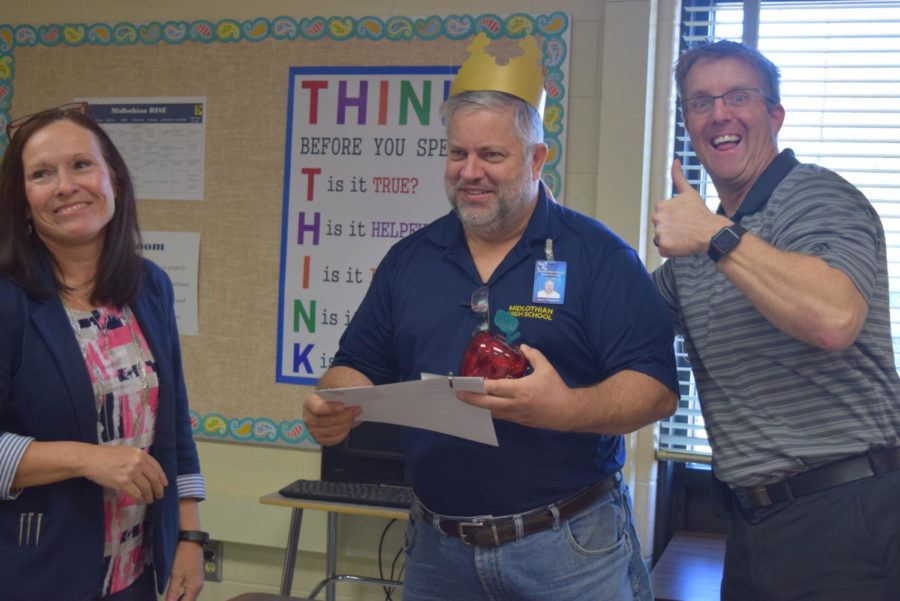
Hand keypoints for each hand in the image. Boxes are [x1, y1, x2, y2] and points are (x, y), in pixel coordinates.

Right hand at [80, 445, 166, 503]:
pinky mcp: (122, 482)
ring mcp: (131, 472)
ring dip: (149, 495)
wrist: (90, 459)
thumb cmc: (105, 455)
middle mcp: (138, 462)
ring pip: (146, 487)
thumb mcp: (125, 451)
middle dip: (158, 488)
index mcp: (140, 454)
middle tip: (159, 495)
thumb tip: (146, 470)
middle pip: (153, 478)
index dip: (162, 477)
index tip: (165, 484)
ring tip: (150, 500)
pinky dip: (139, 499)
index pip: (156, 466)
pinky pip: (135, 493)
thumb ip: (136, 458)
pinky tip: (140, 501)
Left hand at [164, 540, 204, 600]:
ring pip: (189, 596)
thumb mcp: (176, 575)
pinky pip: (190, 590)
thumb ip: (173, 591)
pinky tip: (175, 594)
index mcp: (195, 587)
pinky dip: (183, 594)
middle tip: (167, 600)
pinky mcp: (196, 576)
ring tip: (170, 599)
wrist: (191, 541)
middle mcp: (199, 585)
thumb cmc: (185, 555)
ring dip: (180, 599)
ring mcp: (198, 581)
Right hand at [302, 392, 361, 445]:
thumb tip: (353, 390)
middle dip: (345, 415)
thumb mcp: (335, 390)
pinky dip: (343, 433)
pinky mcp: (321, 439)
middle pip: (327, 421)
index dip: (330, 408)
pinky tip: (348, 425)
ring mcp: (313, 431)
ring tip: (354, 416)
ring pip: (332, 431)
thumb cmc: (333, 398)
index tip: (342, 406)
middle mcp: (309, 418)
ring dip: (346, 423)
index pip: (317, 408)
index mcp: (310, 403)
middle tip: (357, 409)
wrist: (330, 408)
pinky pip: (334, 439)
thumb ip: (341, 390)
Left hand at [456, 344, 576, 430]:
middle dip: (472, 399)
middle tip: (459, 395)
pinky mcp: (519, 421)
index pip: (494, 388)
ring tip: (468, 401)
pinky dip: (491, 412)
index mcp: (520, 390)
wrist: (567, 412)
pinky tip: (486, 407)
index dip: (480, 385)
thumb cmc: (556, 389)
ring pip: (493, 412)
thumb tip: (524, 346)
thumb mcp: (546, 368)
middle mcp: (514, 404)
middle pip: (488, 403)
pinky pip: (501, 417)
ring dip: (479, 407)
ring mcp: (516, 415)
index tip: (468, 382)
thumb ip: (534, 356)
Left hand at [652, 159, 728, 256]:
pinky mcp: (664, 246)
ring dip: (671, 239)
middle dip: (670, 228)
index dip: (673, 218)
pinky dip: (672, 250)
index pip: (662, 215)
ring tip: (684, 236)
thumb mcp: (689, 192)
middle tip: (684, 228)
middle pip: (660, 226)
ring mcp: (660, 233)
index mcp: (660, 206)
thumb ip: (678, 177)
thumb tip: (675, 161)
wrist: (710, 231)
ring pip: (662, 238)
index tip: (683, 219)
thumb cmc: (700, 213)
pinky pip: (664, 250)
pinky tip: (682, 244)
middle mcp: (657, 219)